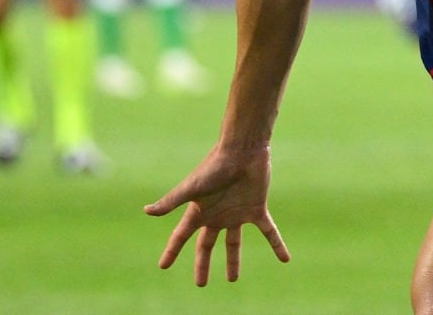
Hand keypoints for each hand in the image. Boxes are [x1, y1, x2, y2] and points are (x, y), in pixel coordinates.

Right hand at [146, 143, 290, 285]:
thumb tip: (147, 211)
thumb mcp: (191, 187)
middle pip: (207, 245)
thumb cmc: (215, 166)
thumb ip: (171, 201)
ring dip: (233, 261)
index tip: (163, 266)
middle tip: (201, 283)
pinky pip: (268, 232)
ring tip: (232, 279)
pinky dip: (277, 245)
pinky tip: (285, 259)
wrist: (243, 149)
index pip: (181, 236)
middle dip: (203, 264)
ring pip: (234, 243)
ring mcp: (237, 213)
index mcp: (199, 211)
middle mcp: (217, 215)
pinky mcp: (256, 209)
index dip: (172, 251)